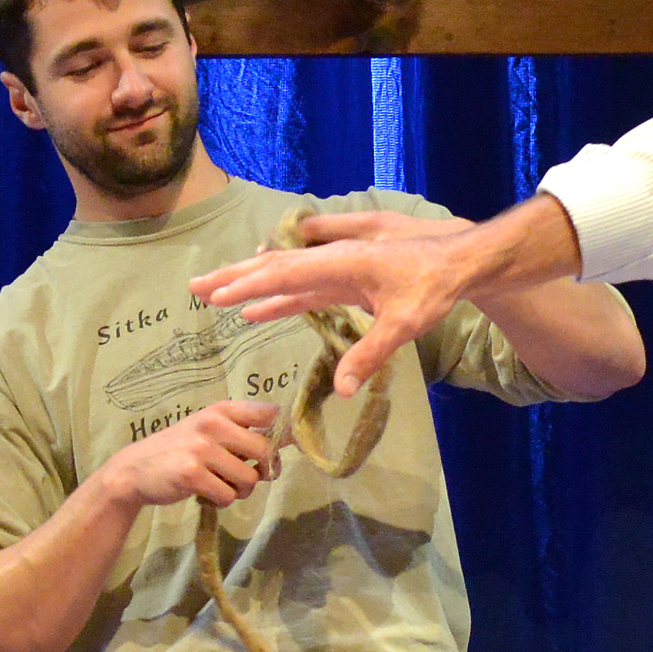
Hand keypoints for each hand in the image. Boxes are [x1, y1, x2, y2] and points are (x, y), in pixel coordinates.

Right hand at [96, 400, 278, 510]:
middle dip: (263, 471)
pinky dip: (222, 501)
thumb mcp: (208, 430)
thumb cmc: (179, 450)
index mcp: (221, 409)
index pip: (269, 413)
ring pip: (249, 479)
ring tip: (221, 486)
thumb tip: (290, 440)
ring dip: (240, 490)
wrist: (134, 470)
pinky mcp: (192, 475)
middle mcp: (213, 424)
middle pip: (266, 451)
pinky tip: (206, 495)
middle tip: (248, 476)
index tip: (279, 447)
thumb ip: (243, 432)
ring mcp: (201, 449)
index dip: (284, 432)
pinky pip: (228, 496)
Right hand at [191, 210, 479, 395]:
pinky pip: (300, 288)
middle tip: (195, 287)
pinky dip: (276, 299)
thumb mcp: (404, 324)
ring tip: (212, 297)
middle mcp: (330, 260)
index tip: (217, 296)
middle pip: (272, 268)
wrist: (457, 261)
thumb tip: (342, 391)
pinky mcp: (342, 279)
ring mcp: (334, 268)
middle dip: (233, 278)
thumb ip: (370, 354)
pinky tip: (255, 312)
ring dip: (248, 286)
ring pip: (282, 276)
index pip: (284, 274)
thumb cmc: (433, 288)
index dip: (249, 285)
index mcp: (340, 264)